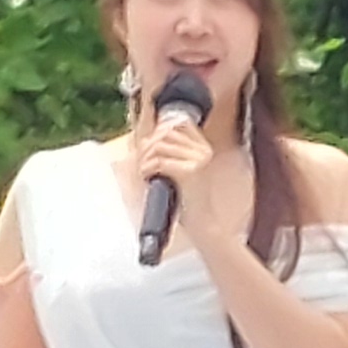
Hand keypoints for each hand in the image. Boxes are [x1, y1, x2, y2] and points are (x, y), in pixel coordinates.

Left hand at [128, 117, 249, 259]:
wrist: (203, 223)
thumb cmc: (190, 200)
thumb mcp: (187, 171)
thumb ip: (173, 153)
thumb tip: (150, 138)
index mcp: (205, 149)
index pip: (180, 124)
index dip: (160, 129)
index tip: (150, 143)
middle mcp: (203, 152)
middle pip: (165, 134)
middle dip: (147, 146)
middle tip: (141, 161)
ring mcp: (197, 161)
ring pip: (159, 146)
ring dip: (145, 158)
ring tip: (144, 171)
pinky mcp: (188, 172)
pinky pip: (159, 162)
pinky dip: (147, 169)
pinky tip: (147, 177)